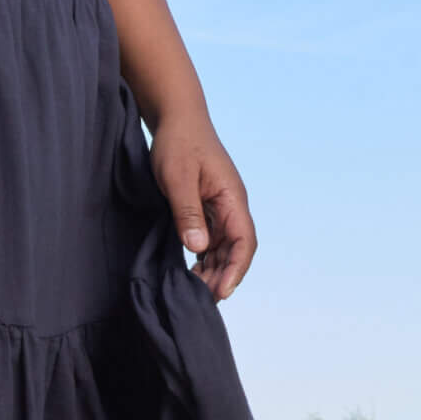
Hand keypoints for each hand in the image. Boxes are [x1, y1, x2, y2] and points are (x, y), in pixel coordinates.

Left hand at [147, 112, 255, 301]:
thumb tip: (199, 248)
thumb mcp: (178, 177)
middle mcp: (231, 205)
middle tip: (203, 301)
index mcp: (232, 198)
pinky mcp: (207, 207)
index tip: (222, 291)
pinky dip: (205, 257)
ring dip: (214, 270)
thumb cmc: (178, 143)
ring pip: (224, 247)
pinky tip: (192, 272)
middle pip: (235, 249)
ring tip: (196, 293)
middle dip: (223, 276)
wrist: (176, 118)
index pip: (244, 241)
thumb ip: (187, 212)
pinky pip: (211, 239)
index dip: (236, 269)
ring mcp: (220, 207)